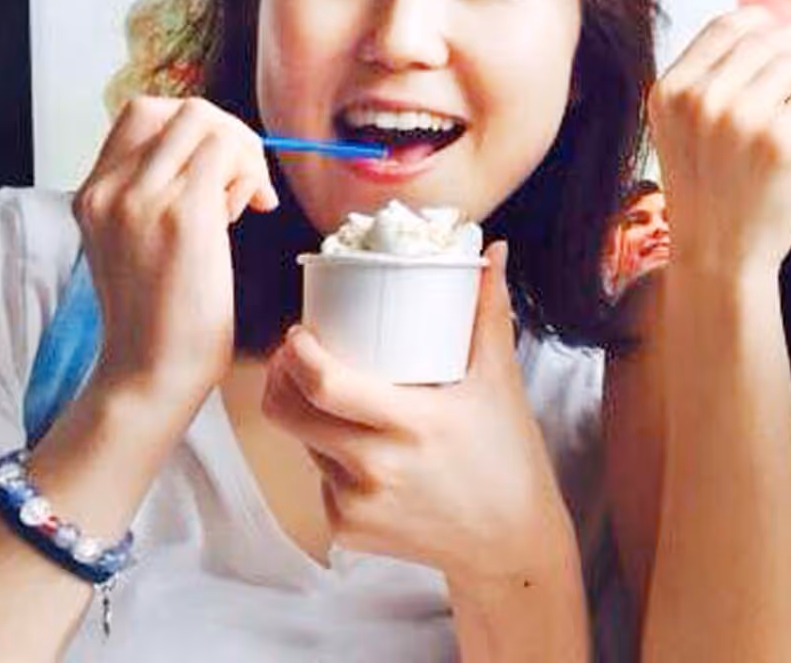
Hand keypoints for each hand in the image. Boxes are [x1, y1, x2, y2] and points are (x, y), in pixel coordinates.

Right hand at [72, 97, 277, 416]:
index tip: (219, 165)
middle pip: (181, 108)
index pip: (144, 113)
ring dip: (242, 153)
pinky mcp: (182, 214)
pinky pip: (227, 153)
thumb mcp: (138, 239)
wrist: (152, 370)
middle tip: (245, 178)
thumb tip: (215, 147)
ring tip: (244, 201)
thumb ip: (158, 191)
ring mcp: (141, 198)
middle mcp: (109, 190)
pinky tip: (252, 210)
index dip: (194, 126)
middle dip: (228, 131)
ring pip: (208, 122)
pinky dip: (250, 172)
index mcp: (93, 194)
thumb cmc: (162, 313)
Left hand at [262, 243, 578, 584]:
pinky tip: (359, 446)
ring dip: (307, 414)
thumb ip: (490, 312)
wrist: (508, 541)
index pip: (327, 386)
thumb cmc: (507, 454)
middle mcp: (376, 469)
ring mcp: (355, 504)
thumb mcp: (501, 380)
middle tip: (294, 354)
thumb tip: (492, 250)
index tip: (299, 332)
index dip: (299, 355)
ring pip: (304, 443)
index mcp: (413, 424)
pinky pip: (320, 477)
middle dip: (282, 378)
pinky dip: (330, 455)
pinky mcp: (346, 530)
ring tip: (332, 393)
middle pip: (291, 414)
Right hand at [645, 9, 790, 279]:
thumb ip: (714, 77)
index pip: (727, 24)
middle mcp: (700, 98)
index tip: (775, 44)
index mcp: (670, 90)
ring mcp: (740, 117)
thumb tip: (779, 30)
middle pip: (767, 41)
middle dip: (786, 65)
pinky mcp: (780, 139)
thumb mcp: (684, 127)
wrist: (719, 257)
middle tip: (784, 101)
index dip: (760, 27)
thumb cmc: (710, 190)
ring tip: (788, 128)